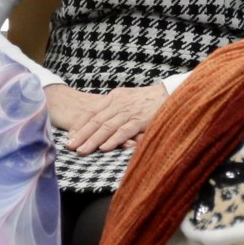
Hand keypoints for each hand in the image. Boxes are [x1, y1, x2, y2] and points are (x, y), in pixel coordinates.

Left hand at [44, 82, 167, 153]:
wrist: (173, 93)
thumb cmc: (151, 100)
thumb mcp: (129, 99)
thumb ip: (115, 109)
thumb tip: (102, 123)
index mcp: (115, 97)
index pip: (92, 111)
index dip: (80, 125)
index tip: (70, 136)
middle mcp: (119, 102)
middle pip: (96, 120)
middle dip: (82, 134)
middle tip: (70, 146)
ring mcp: (130, 111)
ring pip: (107, 127)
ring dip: (93, 140)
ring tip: (82, 151)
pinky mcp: (141, 119)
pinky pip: (124, 130)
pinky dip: (113, 140)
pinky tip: (103, 148)